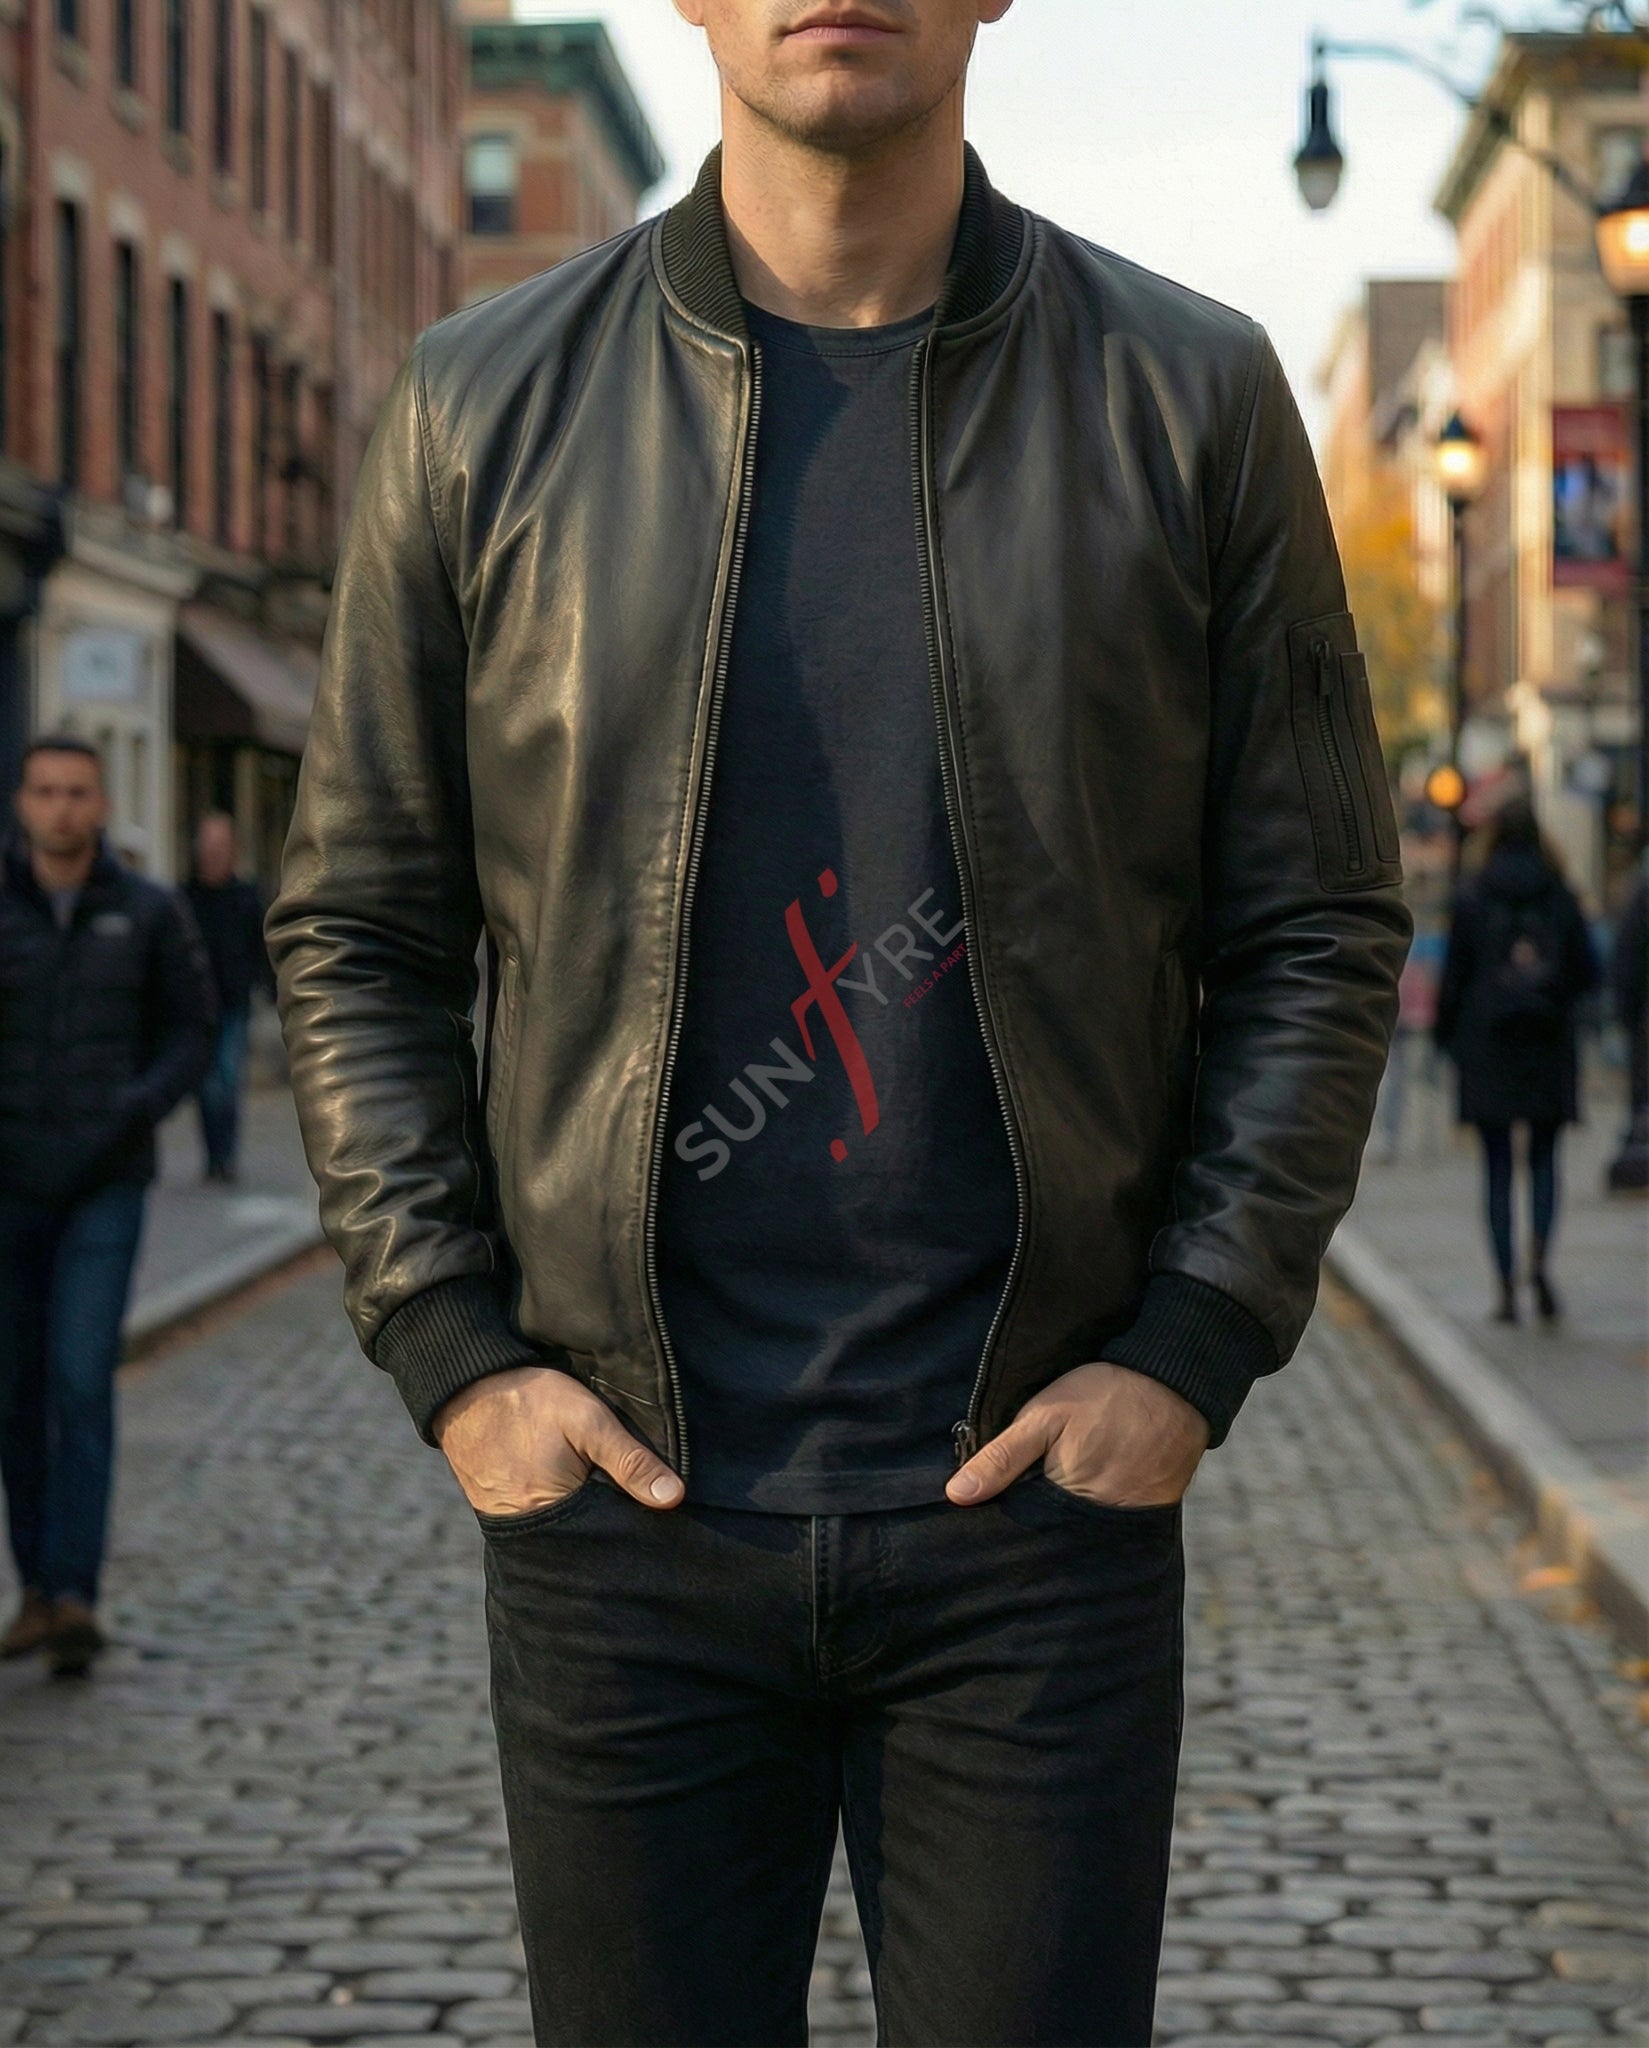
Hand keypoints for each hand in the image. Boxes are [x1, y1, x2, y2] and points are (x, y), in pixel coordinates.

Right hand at [434, 1364, 684, 1516]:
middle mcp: (529, 1531)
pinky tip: (578, 1494)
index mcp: (553, 1515)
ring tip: (611, 1502)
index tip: (661, 1524)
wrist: (464, 1385)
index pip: (607, 1541)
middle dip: (611, 1529)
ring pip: (565, 1533)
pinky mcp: (500, 1509)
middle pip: (586, 1542)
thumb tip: (674, 1497)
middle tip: (638, 1513)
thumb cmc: (528, 1399)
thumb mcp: (588, 1421)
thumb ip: (629, 1460)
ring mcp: (511, 1523)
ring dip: (588, 1520)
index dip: (634, 1532)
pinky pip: (543, 1521)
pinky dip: (564, 1511)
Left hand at [945, 1362, 1209, 1509]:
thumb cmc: (1104, 1396)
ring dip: (1066, 1523)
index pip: (1023, 1528)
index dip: (1006, 1518)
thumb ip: (1001, 1457)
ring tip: (1055, 1499)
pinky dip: (1097, 1517)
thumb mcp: (1044, 1417)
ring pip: (1081, 1535)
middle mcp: (1097, 1524)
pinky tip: (1088, 1495)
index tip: (987, 1514)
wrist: (1176, 1384)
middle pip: (1053, 1537)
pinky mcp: (1151, 1516)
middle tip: (1026, 1501)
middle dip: (1035, 1525)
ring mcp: (1126, 1523)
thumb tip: (956, 1495)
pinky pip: (1114, 1529)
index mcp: (1064, 1501)